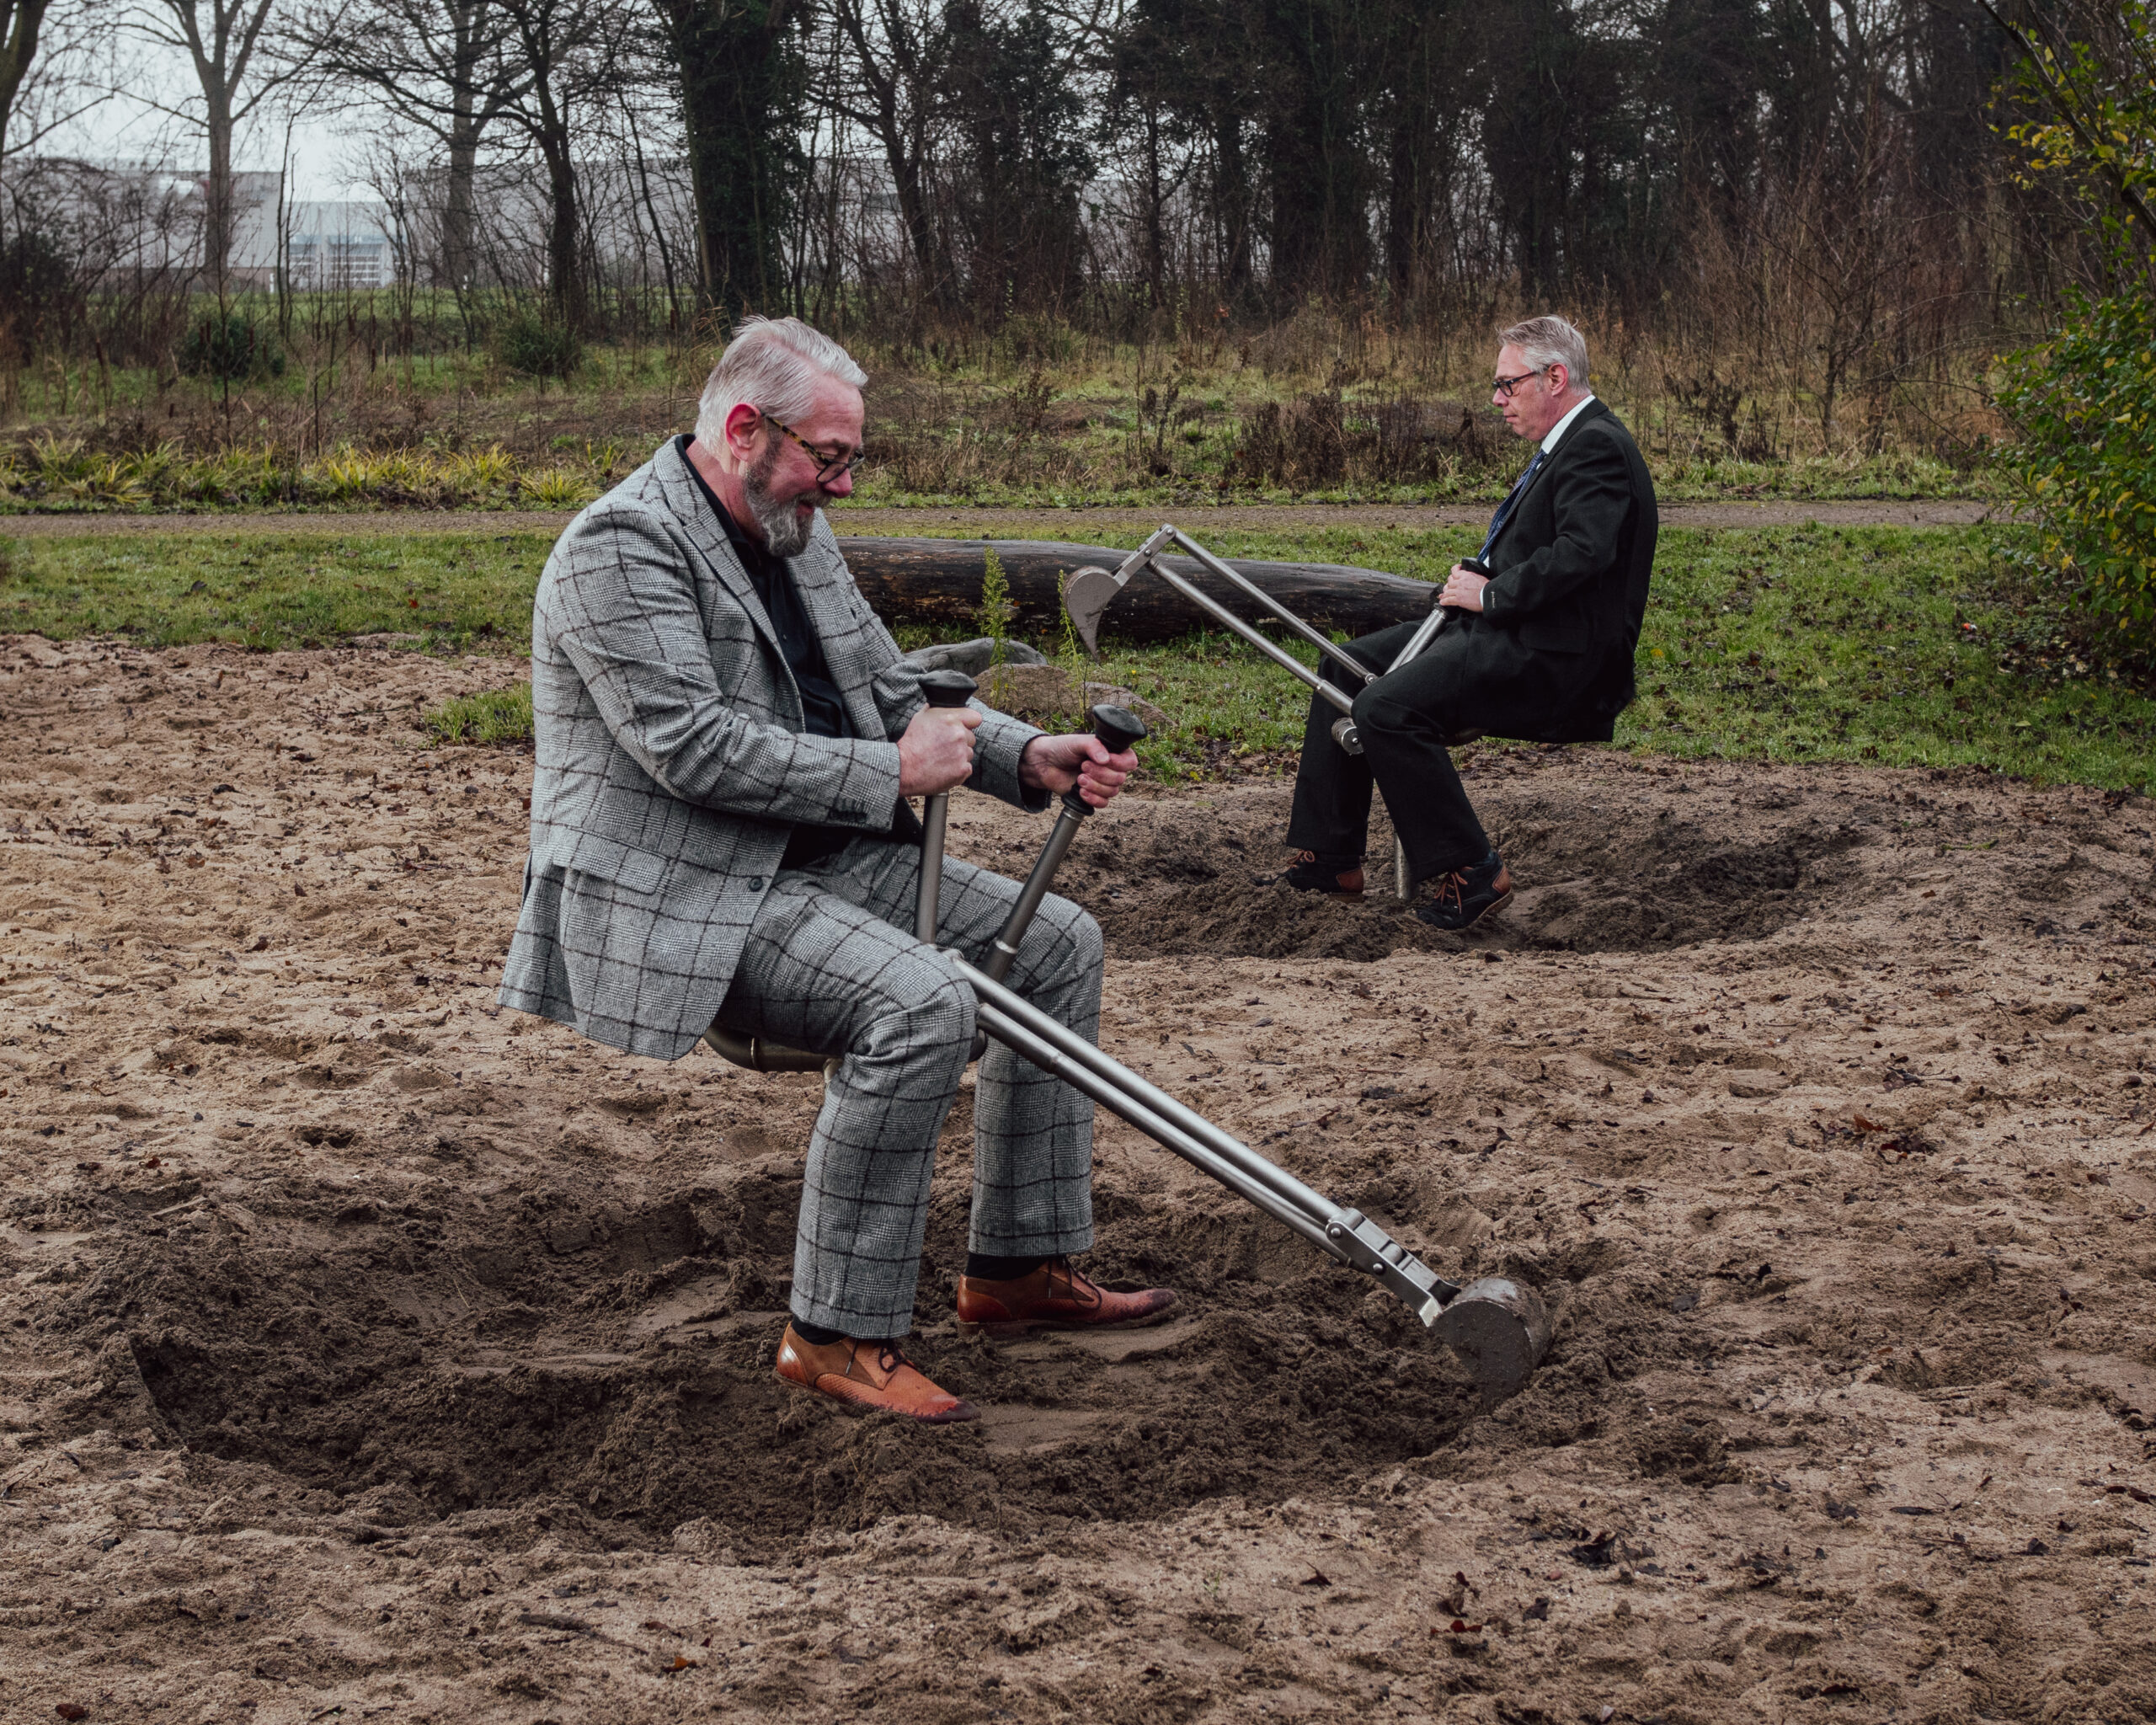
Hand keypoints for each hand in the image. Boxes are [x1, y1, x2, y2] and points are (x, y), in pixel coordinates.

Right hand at [898, 702, 980, 794]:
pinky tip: (943, 769)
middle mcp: (959, 734)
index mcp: (950, 719)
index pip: (975, 718)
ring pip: (968, 753)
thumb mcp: (919, 718)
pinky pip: (966, 767)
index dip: (969, 724)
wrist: (904, 768)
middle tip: (943, 747)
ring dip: (959, 756)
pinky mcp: (963, 769)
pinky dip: (958, 770)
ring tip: (941, 759)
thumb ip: (934, 710)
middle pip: (971, 737)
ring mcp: (962, 753)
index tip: (964, 728)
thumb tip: (936, 704)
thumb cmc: (911, 743)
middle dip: (961, 742)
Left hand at [1020, 733, 1137, 807]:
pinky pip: (1103, 804)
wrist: (1045, 763)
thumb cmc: (1062, 748)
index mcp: (1112, 752)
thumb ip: (1094, 746)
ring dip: (1095, 786)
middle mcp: (1110, 768)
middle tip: (1083, 766)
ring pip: (1112, 792)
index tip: (1106, 760)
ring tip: (1079, 778)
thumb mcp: (1078, 741)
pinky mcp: (1093, 795)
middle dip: (1101, 774)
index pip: (1130, 761)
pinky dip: (1093, 799)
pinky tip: (1081, 791)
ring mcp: (1102, 783)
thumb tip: (1106, 759)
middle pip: (1120, 778)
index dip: (1121, 763)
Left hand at [1438, 564, 1489, 611]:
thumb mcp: (1479, 577)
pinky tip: (1443, 602)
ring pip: (1447, 591)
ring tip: (1444, 596)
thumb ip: (1471, 577)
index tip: (1453, 574)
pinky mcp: (1458, 599)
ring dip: (1445, 594)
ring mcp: (1458, 591)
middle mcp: (1460, 582)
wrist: (1488, 596)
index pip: (1455, 571)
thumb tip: (1470, 578)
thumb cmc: (1487, 588)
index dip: (1453, 572)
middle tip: (1448, 587)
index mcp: (1466, 575)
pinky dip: (1444, 601)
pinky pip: (1448, 600)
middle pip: (1449, 582)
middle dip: (1448, 585)